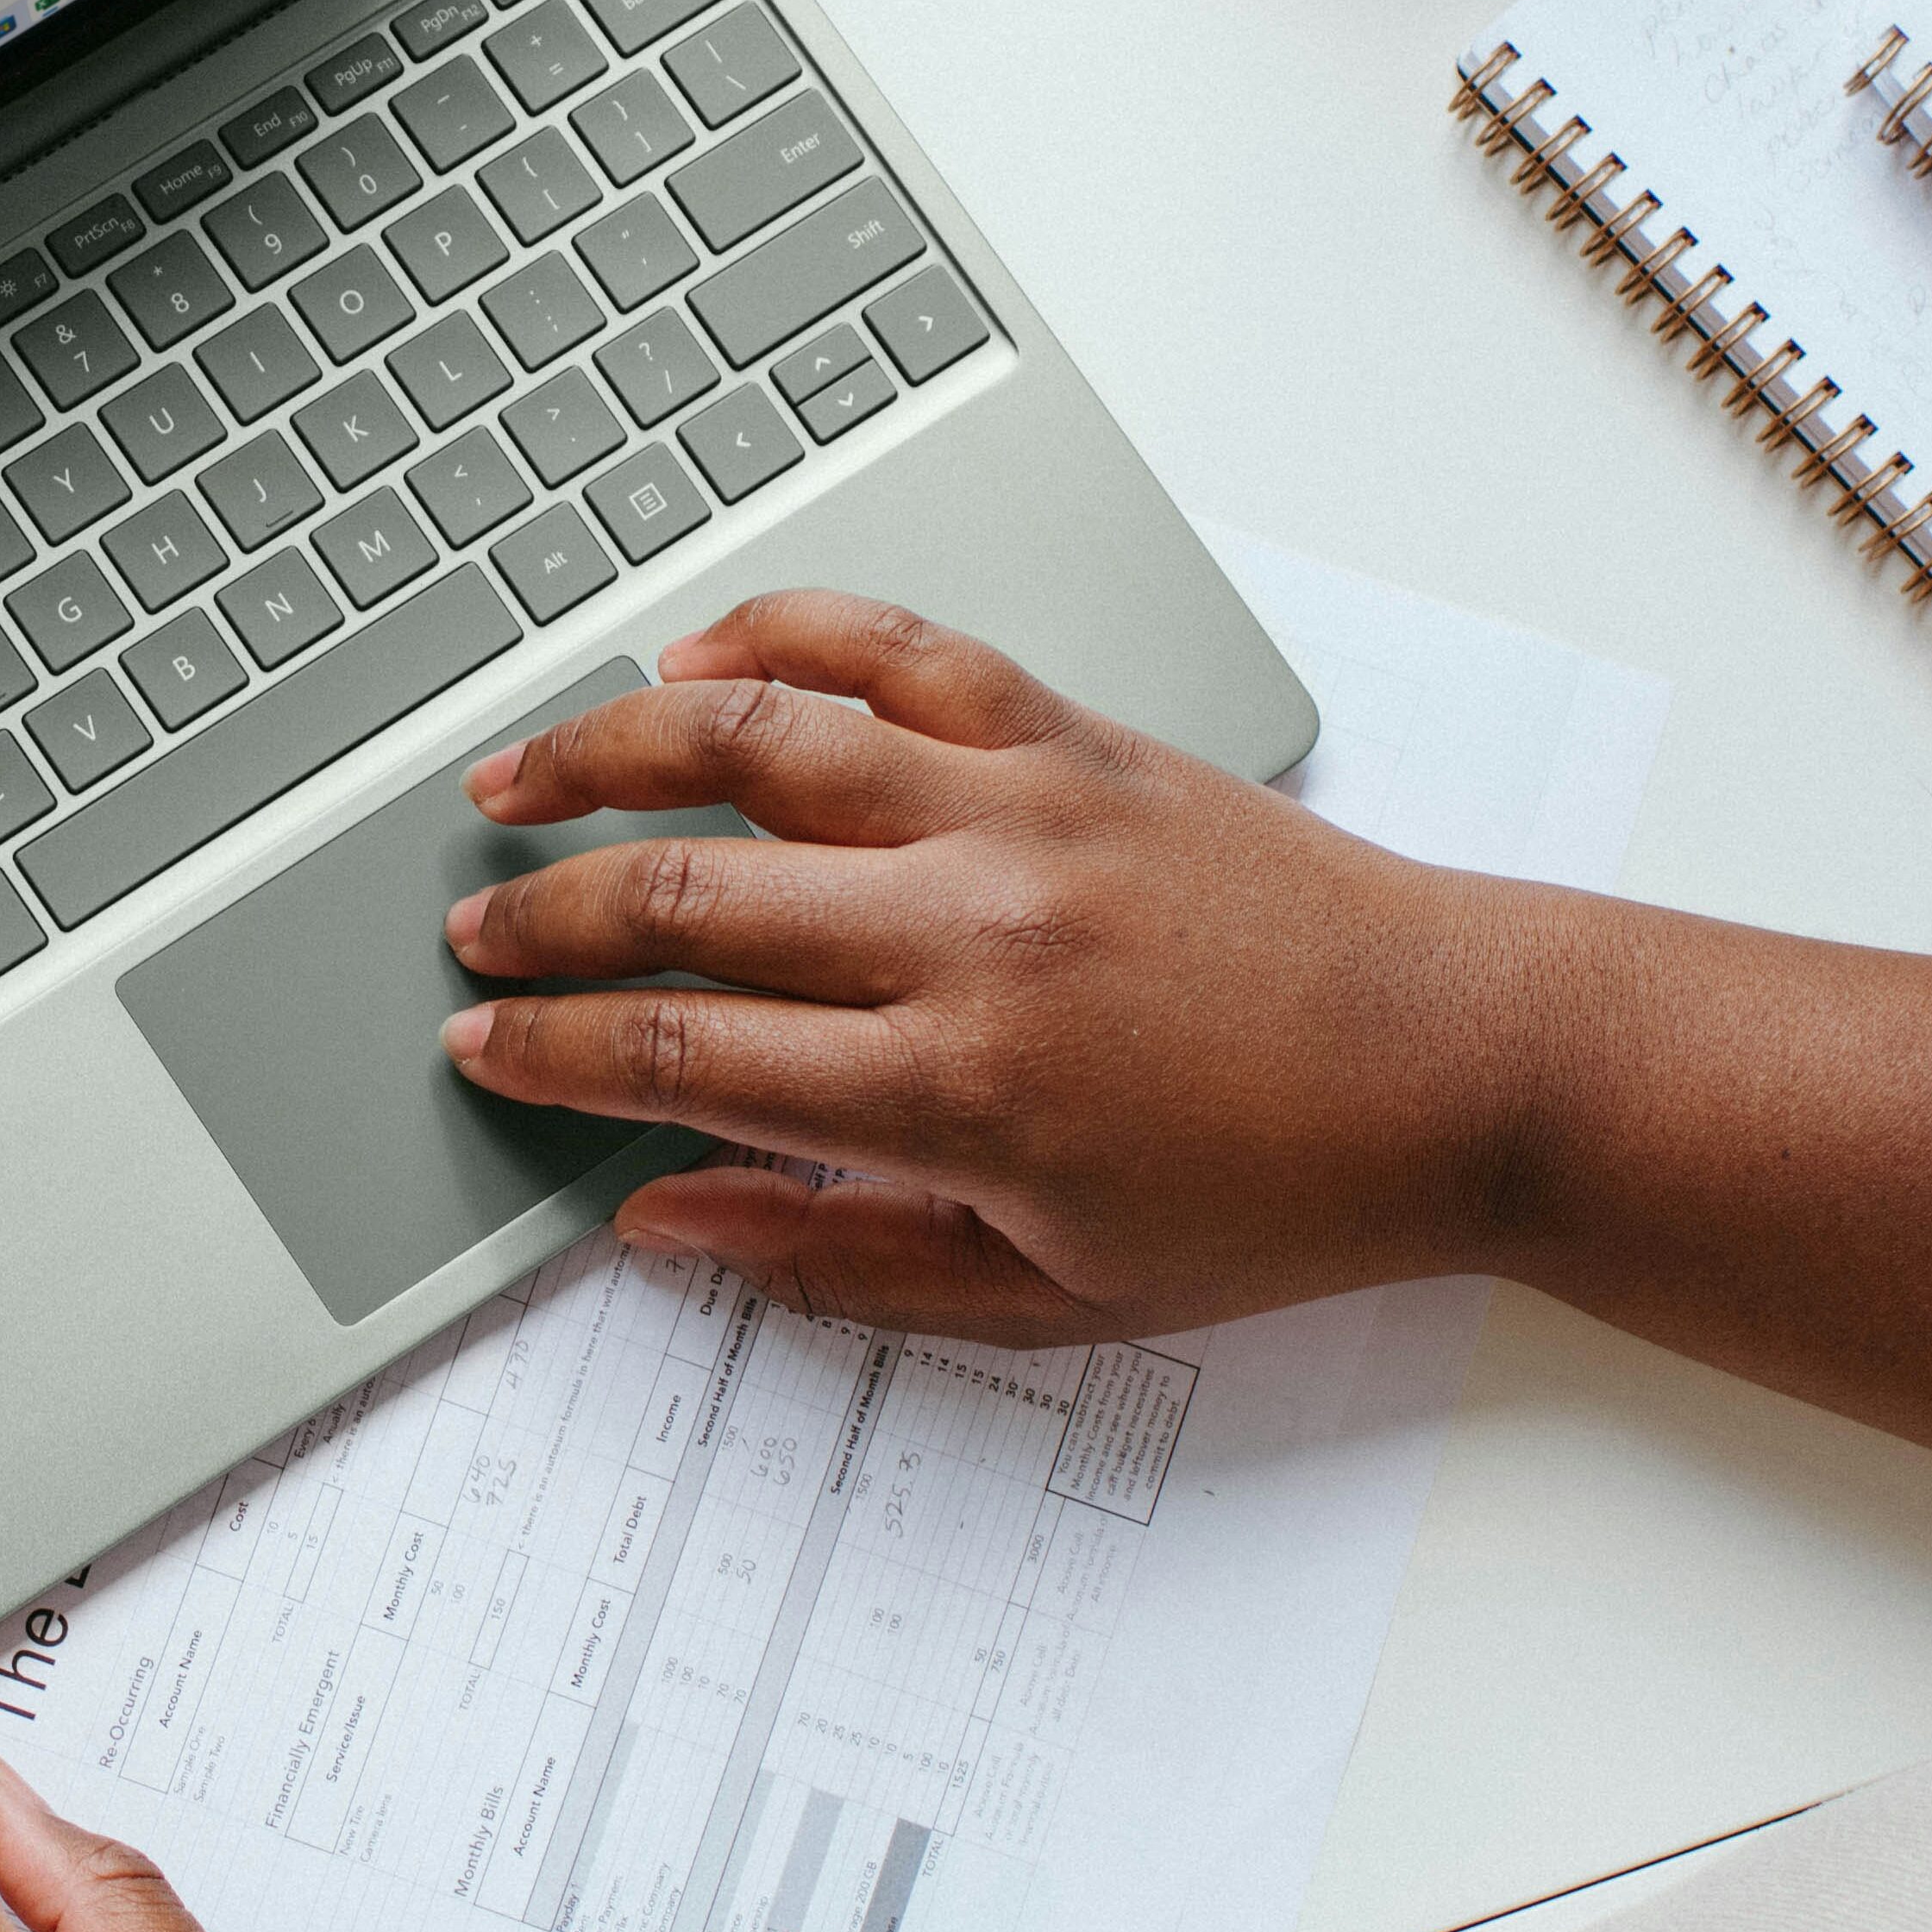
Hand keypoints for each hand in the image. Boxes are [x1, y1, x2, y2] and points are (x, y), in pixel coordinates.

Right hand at [442, 589, 1525, 1338]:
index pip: (678, 1053)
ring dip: (606, 751)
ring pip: (754, 741)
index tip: (483, 1050)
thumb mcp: (1050, 1297)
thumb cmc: (1276, 1195)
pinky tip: (697, 658)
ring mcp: (1020, 810)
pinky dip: (781, 634)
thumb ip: (835, 1260)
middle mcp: (970, 930)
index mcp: (956, 1092)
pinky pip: (896, 648)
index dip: (549, 1053)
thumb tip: (663, 1219)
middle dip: (542, 919)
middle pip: (682, 895)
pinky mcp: (1075, 735)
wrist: (1460, 1069)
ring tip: (515, 777)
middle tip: (470, 938)